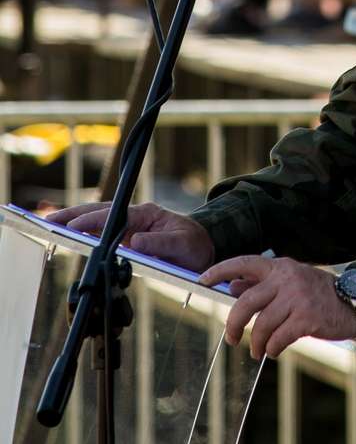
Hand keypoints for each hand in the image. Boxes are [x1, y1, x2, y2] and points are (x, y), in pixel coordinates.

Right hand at [47, 201, 214, 271]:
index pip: (114, 216)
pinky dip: (84, 233)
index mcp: (146, 213)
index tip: (73, 227)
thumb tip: (135, 242)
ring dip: (74, 222)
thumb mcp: (182, 244)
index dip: (92, 221)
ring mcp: (129, 226)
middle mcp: (135, 216)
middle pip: (99, 212)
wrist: (202, 249)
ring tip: (50, 226)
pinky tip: (68, 236)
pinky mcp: (126, 238)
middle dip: (73, 215)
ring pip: (97, 220)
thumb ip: (160, 243)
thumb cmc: (193, 245)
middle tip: (48, 220)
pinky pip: (101, 233)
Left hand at [199, 256, 355, 359]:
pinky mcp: (307, 317)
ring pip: (261, 325)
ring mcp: (297, 297)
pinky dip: (272, 348)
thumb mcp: (290, 282)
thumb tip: (232, 286)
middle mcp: (287, 278)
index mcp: (280, 267)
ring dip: (255, 343)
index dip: (221, 270)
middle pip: (246, 302)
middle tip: (230, 338)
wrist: (354, 302)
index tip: (203, 280)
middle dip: (233, 324)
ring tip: (258, 351)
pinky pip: (278, 339)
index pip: (244, 263)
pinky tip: (275, 350)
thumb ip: (262, 284)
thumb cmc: (317, 293)